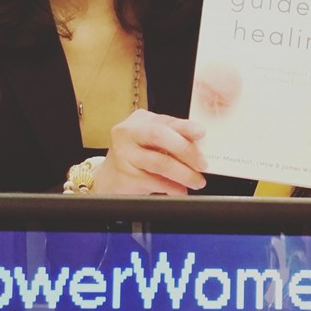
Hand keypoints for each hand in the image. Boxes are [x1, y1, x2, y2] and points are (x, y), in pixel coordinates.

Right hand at [93, 109, 207, 194]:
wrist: (108, 178)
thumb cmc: (135, 156)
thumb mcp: (151, 142)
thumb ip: (171, 139)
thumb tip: (199, 148)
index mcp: (139, 120)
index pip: (166, 121)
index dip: (185, 127)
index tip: (201, 133)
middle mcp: (128, 133)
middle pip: (159, 136)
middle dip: (185, 150)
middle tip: (202, 164)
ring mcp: (123, 154)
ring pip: (159, 162)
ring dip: (183, 174)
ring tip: (196, 181)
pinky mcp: (124, 176)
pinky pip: (154, 182)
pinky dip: (171, 187)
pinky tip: (180, 190)